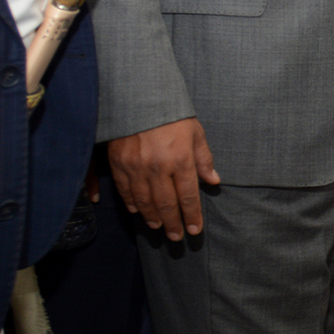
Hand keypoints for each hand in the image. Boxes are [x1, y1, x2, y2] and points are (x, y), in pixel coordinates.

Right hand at [107, 118, 219, 240]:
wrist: (139, 96)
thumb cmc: (172, 114)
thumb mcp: (195, 132)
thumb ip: (204, 159)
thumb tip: (213, 181)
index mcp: (181, 160)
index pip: (188, 196)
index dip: (191, 216)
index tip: (194, 230)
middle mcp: (158, 167)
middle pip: (166, 204)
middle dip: (172, 223)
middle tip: (176, 237)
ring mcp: (136, 167)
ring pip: (144, 201)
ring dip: (152, 217)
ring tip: (159, 227)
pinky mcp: (119, 163)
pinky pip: (125, 190)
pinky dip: (132, 203)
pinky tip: (137, 211)